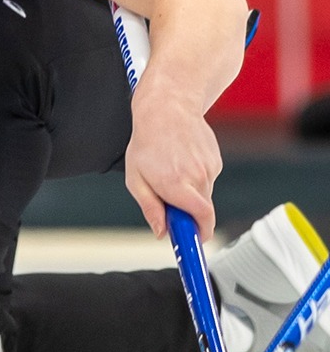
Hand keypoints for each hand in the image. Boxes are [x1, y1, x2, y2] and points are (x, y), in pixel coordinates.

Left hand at [126, 83, 222, 242]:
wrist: (167, 110)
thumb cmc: (147, 144)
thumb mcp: (136, 179)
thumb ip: (150, 208)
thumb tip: (162, 232)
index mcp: (176, 185)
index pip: (202, 218)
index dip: (202, 233)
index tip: (196, 241)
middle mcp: (197, 178)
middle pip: (201, 209)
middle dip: (188, 211)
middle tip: (168, 199)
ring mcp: (209, 168)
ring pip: (203, 192)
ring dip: (189, 191)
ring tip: (170, 170)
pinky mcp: (216, 160)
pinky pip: (207, 178)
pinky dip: (195, 176)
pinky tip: (181, 159)